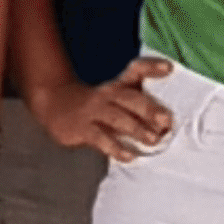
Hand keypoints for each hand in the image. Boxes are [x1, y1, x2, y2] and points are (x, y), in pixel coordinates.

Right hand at [32, 56, 176, 161]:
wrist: (54, 105)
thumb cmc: (95, 106)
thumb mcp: (114, 99)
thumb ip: (137, 109)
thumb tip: (165, 128)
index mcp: (118, 86)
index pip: (136, 70)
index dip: (151, 68)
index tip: (169, 67)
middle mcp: (108, 95)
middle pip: (130, 98)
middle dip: (149, 109)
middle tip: (166, 121)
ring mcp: (94, 111)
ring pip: (117, 118)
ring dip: (136, 129)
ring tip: (153, 140)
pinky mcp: (83, 128)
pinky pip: (100, 138)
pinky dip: (115, 147)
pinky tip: (129, 156)